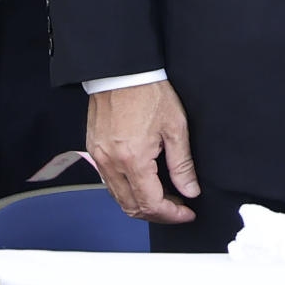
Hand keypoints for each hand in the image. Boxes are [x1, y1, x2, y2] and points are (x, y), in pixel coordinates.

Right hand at [87, 80, 199, 222]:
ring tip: (164, 196)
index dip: (172, 214)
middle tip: (177, 207)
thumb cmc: (149, 91)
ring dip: (141, 203)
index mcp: (133, 159)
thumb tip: (190, 190)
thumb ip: (182, 164)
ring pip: (119, 198)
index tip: (186, 212)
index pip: (151, 204)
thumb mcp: (175, 127)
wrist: (123, 70)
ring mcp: (99, 158)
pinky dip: (127, 189)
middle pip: (132, 207)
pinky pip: (110, 182)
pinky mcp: (94, 150)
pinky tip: (143, 182)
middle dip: (157, 213)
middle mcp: (112, 163)